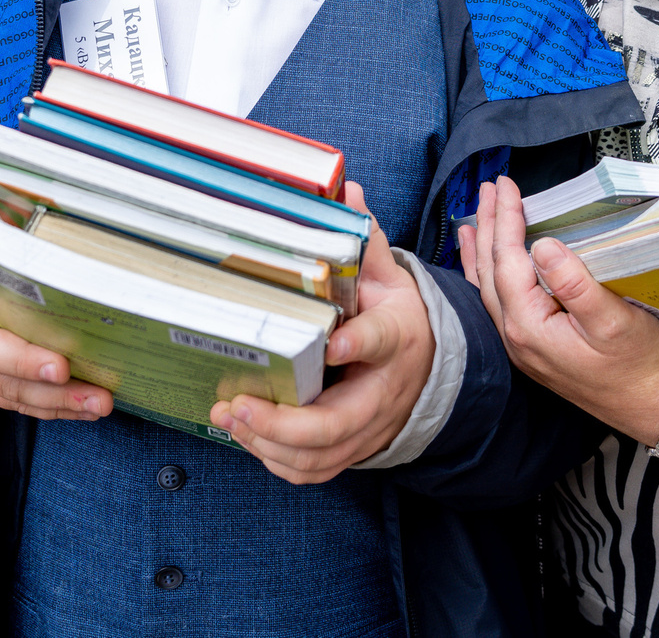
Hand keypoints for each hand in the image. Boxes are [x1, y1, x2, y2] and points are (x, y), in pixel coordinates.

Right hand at [0, 201, 112, 419]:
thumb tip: (31, 202)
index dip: (20, 357)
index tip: (59, 363)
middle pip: (1, 375)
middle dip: (46, 388)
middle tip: (94, 391)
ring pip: (9, 393)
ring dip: (57, 404)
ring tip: (100, 403)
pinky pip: (16, 399)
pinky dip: (51, 407)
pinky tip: (85, 406)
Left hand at [211, 183, 434, 483]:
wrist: (429, 370)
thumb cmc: (396, 318)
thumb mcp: (388, 276)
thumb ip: (364, 240)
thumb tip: (346, 188)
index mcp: (397, 335)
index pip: (382, 339)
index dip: (357, 342)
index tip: (332, 342)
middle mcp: (384, 389)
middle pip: (340, 420)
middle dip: (285, 422)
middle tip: (240, 403)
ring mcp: (369, 427)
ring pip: (320, 453)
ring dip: (269, 443)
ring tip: (229, 417)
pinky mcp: (353, 449)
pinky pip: (313, 470)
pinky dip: (275, 460)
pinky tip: (245, 436)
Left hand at [458, 177, 658, 452]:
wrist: (656, 407)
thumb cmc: (641, 365)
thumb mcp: (614, 321)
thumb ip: (575, 284)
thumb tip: (543, 245)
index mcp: (530, 327)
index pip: (507, 261)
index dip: (506, 220)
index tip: (506, 184)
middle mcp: (516, 339)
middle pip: (490, 272)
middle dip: (489, 226)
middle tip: (488, 186)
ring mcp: (523, 347)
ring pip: (490, 289)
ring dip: (483, 251)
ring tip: (473, 221)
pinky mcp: (536, 349)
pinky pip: (500, 304)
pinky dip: (490, 277)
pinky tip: (490, 268)